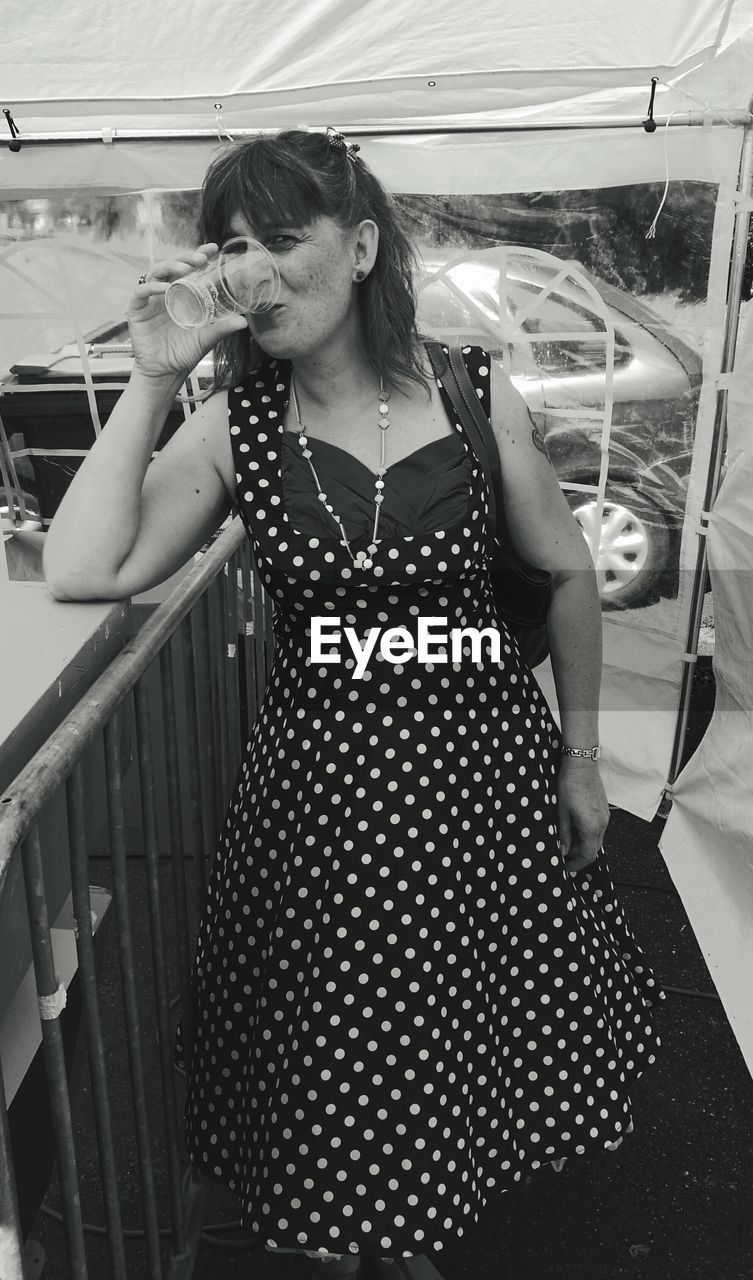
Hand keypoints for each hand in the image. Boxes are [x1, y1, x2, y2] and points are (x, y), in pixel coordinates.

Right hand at [128, 243, 248, 381]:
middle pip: (172, 265)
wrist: (165, 373)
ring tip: (186, 269)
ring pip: (156, 272)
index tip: (213, 248)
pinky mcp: (136, 309)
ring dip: (170, 267)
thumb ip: (222, 328)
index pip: (188, 269)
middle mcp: (164, 292)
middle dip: (185, 258)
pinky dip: (153, 287)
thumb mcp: (206, 338)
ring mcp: (150, 299)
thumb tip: (244, 321)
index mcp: (181, 294)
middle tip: (201, 258)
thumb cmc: (183, 354)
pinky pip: (142, 291)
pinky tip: (165, 289)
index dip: (198, 255)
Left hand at [556, 757, 609, 873]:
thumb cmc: (570, 786)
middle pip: (594, 849)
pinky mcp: (605, 810)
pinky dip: (588, 834)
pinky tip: (576, 828)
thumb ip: (564, 834)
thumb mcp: (562, 812)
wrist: (582, 765)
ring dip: (584, 844)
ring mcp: (606, 816)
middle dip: (580, 856)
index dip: (577, 864)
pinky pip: (599, 828)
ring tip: (567, 841)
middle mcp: (603, 824)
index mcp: (591, 827)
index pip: (588, 855)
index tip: (567, 868)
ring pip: (596, 839)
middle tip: (564, 856)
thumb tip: (564, 851)